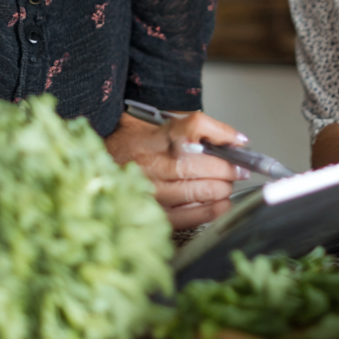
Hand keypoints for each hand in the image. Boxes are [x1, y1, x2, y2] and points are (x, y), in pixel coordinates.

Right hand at [105, 111, 247, 229]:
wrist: (100, 165)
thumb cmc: (133, 144)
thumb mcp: (157, 122)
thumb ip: (194, 127)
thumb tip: (234, 139)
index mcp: (154, 136)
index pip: (192, 126)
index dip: (221, 133)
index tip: (238, 141)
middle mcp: (150, 162)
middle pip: (198, 163)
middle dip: (226, 168)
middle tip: (238, 169)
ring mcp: (150, 190)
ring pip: (195, 189)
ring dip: (220, 189)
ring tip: (227, 185)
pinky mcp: (152, 213)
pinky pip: (186, 216)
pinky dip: (209, 211)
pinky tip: (219, 204)